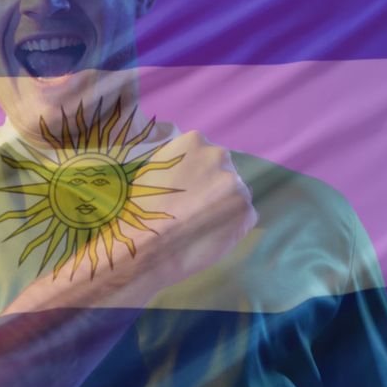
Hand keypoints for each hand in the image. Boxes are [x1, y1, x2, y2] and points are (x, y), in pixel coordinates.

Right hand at [116, 130, 257, 293]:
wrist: (145, 245)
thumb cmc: (139, 209)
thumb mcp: (153, 170)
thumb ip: (178, 164)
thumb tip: (191, 173)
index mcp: (194, 141)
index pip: (205, 155)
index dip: (198, 175)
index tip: (188, 190)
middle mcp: (220, 156)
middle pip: (223, 172)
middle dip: (213, 188)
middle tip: (196, 208)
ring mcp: (237, 184)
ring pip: (235, 195)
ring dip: (224, 207)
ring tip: (203, 225)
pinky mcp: (247, 212)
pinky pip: (244, 218)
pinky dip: (232, 227)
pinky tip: (212, 236)